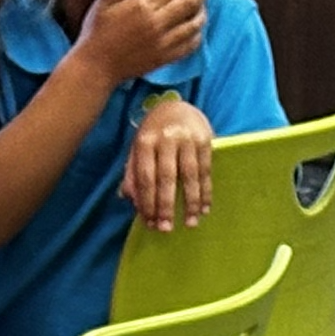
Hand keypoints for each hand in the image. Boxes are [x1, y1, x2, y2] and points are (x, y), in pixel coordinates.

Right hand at [72, 0, 210, 84]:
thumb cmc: (96, 32)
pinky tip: (196, 27)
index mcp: (143, 5)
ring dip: (203, 10)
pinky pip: (191, 45)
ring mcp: (164, 42)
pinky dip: (198, 34)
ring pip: (195, 23)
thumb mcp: (103, 2)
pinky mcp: (165, 58)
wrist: (95, 67)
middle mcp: (157, 23)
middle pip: (191, 2)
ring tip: (202, 2)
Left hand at [123, 95, 214, 230]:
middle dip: (166, 206)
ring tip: (191, 223)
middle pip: (166, 177)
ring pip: (189, 175)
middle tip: (166, 229)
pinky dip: (206, 191)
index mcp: (145, 141)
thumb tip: (128, 199)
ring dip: (191, 202)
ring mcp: (187, 138)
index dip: (147, 202)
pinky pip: (206, 170)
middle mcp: (166, 138)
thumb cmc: (155, 133)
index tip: (149, 223)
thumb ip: (132, 172)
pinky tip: (205, 208)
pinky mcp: (205, 139)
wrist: (178, 106)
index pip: (145, 177)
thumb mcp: (138, 148)